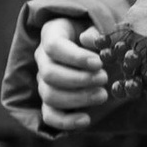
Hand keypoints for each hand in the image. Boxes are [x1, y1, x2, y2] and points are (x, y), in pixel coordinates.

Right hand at [35, 16, 109, 131]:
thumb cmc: (98, 33)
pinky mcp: (50, 102)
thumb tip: (87, 39)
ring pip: (49, 95)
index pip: (53, 46)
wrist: (98, 49)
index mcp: (52, 34)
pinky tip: (86, 119)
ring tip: (103, 95)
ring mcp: (44, 81)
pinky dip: (66, 122)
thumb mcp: (100, 24)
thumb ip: (96, 30)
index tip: (98, 63)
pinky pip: (49, 116)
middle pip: (48, 73)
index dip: (75, 57)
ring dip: (77, 98)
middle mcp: (43, 58)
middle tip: (104, 78)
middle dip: (79, 79)